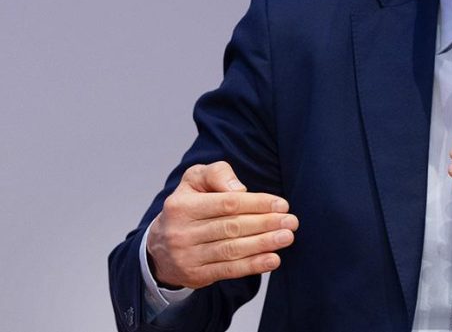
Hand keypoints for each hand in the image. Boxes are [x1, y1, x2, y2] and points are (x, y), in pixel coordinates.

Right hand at [146, 161, 297, 289]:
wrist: (160, 247)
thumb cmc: (187, 206)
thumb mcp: (194, 180)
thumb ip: (217, 174)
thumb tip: (240, 189)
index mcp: (181, 206)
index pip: (227, 204)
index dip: (257, 203)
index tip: (282, 204)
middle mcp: (181, 232)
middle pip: (232, 227)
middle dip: (266, 223)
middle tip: (291, 222)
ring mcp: (187, 256)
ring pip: (232, 249)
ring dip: (264, 244)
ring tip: (286, 237)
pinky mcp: (196, 275)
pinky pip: (229, 270)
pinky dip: (254, 265)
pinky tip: (273, 259)